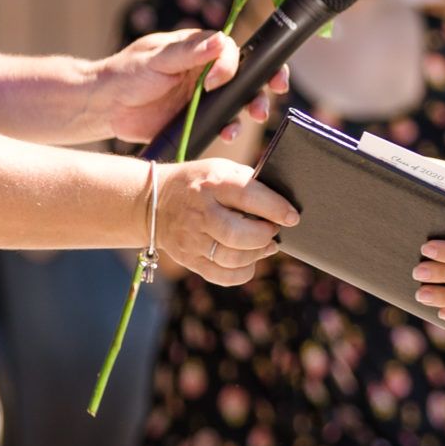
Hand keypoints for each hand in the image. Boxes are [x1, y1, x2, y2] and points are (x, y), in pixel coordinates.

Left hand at [91, 28, 286, 147]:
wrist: (107, 107)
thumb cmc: (127, 72)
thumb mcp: (156, 58)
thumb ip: (188, 52)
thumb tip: (220, 40)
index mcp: (199, 49)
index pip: (231, 50)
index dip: (233, 64)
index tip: (215, 81)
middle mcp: (207, 71)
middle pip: (248, 74)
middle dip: (265, 82)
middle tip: (274, 90)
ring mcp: (206, 97)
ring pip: (241, 100)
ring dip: (253, 107)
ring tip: (255, 116)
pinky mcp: (200, 119)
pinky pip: (224, 123)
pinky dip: (231, 128)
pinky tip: (228, 134)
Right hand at [155, 158, 297, 285]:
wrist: (153, 201)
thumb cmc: (199, 183)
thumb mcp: (220, 169)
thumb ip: (248, 182)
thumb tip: (281, 202)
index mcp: (212, 184)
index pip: (247, 196)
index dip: (275, 208)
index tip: (292, 217)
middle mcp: (200, 212)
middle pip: (238, 234)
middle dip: (264, 235)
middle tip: (273, 231)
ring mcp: (192, 239)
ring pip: (232, 258)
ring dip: (257, 254)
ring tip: (266, 245)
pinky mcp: (189, 259)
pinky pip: (222, 276)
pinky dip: (243, 272)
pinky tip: (250, 261)